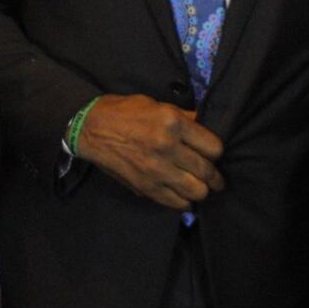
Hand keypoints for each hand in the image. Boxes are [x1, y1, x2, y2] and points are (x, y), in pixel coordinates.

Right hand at [75, 94, 223, 209]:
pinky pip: (176, 202)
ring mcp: (157, 170)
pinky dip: (184, 202)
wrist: (92, 128)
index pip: (213, 147)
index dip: (216, 152)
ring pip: (197, 191)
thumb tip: (207, 126)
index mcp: (173, 122)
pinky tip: (183, 196)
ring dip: (201, 190)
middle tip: (216, 179)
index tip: (212, 154)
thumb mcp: (158, 105)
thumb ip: (184, 117)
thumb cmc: (125, 112)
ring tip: (199, 187)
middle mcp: (168, 147)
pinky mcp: (146, 187)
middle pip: (207, 171)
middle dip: (215, 177)